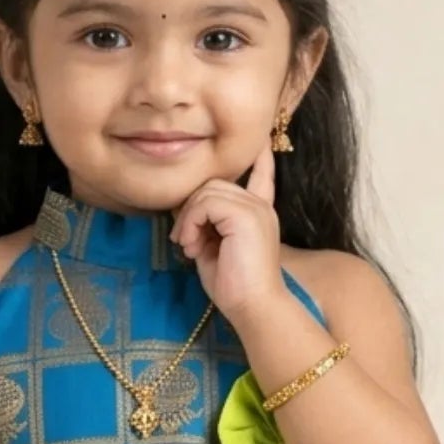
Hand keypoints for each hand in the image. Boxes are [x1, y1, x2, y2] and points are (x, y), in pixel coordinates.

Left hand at [168, 141, 286, 324]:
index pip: (261, 173)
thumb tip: (182, 212)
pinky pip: (206, 202)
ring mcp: (255, 207)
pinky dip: (190, 222)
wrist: (254, 306)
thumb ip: (203, 226)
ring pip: (207, 191)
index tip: (260, 137)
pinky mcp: (246, 214)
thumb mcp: (213, 249)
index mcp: (258, 212)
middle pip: (214, 183)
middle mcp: (260, 205)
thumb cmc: (234, 286)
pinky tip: (191, 246)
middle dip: (191, 209)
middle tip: (184, 241)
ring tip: (187, 245)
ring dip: (188, 218)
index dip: (259, 155)